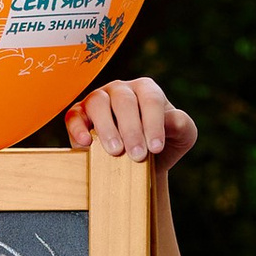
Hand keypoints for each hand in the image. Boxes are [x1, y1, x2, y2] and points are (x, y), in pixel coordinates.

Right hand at [65, 76, 195, 167]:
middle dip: (132, 130)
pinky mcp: (79, 115)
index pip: (150, 99)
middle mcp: (121, 90)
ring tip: (116, 151)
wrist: (140, 166)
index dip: (153, 122)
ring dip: (107, 128)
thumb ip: (182, 126)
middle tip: (138, 155)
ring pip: (97, 102)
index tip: (156, 148)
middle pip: (124, 101)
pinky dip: (77, 127)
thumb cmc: (161, 146)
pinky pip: (73, 115)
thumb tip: (172, 120)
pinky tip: (85, 143)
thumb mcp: (182, 137)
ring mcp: (98, 99)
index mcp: (147, 90)